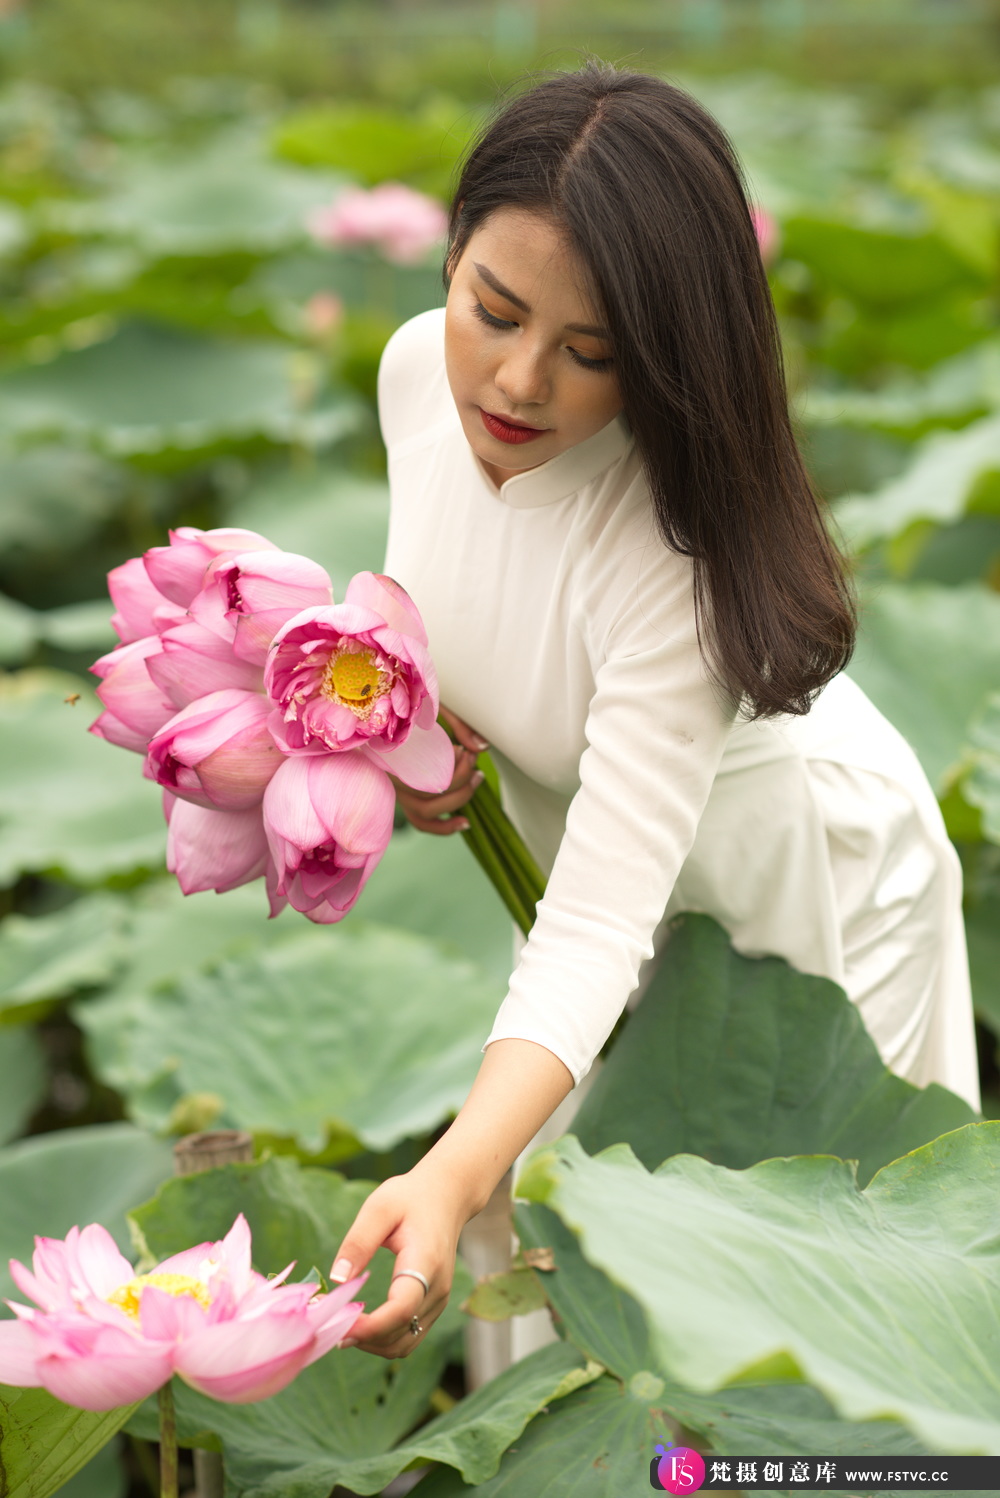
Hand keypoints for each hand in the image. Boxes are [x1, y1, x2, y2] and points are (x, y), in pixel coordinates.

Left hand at [329, 1164, 474, 1358]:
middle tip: (327, 1324)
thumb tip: (337, 1279)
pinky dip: (382, 1339)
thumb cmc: (410, 1198)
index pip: (401, 1309)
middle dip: (362, 1338)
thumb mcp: (380, 1208)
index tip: (336, 1323)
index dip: (369, 1326)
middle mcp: (437, 1289)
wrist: (446, 1196)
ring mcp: (438, 1300)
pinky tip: (359, 1324)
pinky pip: (408, 1337)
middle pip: (400, 1335)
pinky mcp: (433, 1305)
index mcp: (425, 1263)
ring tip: (339, 1325)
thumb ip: (358, 1242)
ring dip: (371, 1344)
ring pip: (404, 1344)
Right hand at [393, 705, 488, 836]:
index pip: (425, 774)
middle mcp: (389, 775)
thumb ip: (459, 724)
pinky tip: (465, 822)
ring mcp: (395, 789)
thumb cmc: (410, 697)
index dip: (454, 767)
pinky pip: (420, 822)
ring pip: (425, 813)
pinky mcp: (403, 796)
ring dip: (458, 800)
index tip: (464, 748)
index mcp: (390, 750)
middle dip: (460, 778)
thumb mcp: (435, 703)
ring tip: (477, 777)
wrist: (385, 699)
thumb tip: (482, 748)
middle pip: (429, 795)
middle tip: (472, 755)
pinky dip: (443, 827)